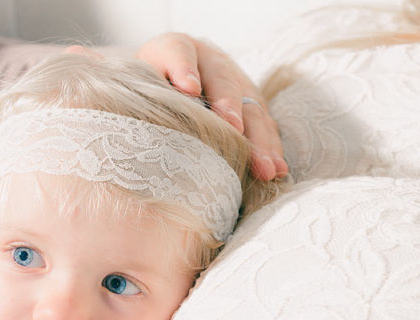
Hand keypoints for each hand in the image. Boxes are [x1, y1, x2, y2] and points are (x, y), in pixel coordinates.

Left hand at [137, 32, 287, 180]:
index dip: (184, 69)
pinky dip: (272, 149)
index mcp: (179, 49)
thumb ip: (153, 83)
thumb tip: (187, 91)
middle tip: (234, 130)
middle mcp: (214, 63)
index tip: (188, 89)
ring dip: (259, 140)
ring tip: (264, 167)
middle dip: (231, 108)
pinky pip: (265, 127)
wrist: (165, 82)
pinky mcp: (252, 107)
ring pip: (252, 110)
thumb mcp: (142, 80)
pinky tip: (277, 169)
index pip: (178, 53)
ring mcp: (238, 85)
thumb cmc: (149, 87)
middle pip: (225, 83)